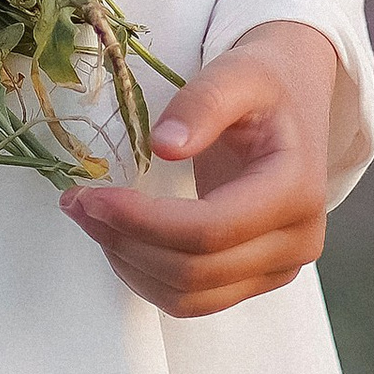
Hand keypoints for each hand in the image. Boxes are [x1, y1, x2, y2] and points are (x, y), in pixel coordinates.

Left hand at [59, 20, 337, 317]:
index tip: (93, 195)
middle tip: (77, 203)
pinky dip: (146, 277)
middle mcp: (295, 243)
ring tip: (90, 218)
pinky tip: (120, 238)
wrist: (293, 102)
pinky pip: (193, 300)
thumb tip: (163, 146)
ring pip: (190, 298)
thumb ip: (204, 102)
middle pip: (196, 272)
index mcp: (295, 191)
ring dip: (129, 265)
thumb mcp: (238, 73)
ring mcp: (277, 269)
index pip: (211, 230)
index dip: (145, 221)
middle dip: (126, 242)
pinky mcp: (253, 279)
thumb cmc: (264, 84)